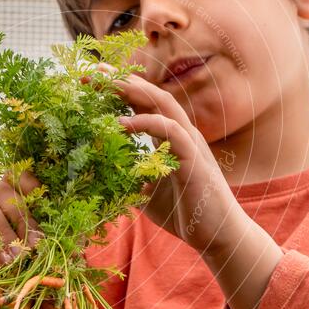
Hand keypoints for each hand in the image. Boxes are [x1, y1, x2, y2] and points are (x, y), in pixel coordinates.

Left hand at [85, 62, 240, 253]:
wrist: (216, 235)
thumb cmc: (184, 212)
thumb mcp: (146, 192)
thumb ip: (129, 177)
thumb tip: (102, 175)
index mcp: (170, 137)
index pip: (144, 103)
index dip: (120, 89)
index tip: (91, 82)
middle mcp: (181, 132)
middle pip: (151, 94)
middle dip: (122, 80)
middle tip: (92, 72)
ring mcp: (190, 143)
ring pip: (163, 103)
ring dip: (133, 90)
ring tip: (105, 84)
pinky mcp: (194, 159)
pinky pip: (171, 131)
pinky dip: (146, 122)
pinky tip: (121, 123)